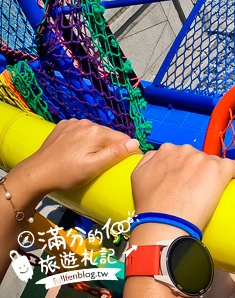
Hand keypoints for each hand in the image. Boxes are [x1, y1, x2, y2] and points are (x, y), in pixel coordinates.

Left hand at [11, 119, 139, 201]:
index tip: (128, 163)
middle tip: (103, 164)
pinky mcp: (62, 126)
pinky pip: (80, 130)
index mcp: (97, 132)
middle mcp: (86, 123)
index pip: (123, 138)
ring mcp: (73, 123)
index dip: (128, 151)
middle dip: (110, 147)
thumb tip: (135, 142)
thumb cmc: (66, 174)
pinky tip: (75, 150)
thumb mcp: (93, 167)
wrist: (35, 174)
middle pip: (108, 135)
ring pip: (94, 132)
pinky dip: (82, 138)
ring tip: (87, 158)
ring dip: (96, 142)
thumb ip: (115, 153)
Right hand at [131, 144, 234, 231]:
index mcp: (166, 150)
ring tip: (209, 193)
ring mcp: (203, 159)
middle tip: (196, 190)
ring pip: (214, 163)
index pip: (183, 154)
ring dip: (213, 175)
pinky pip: (232, 167)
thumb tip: (159, 155)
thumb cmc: (150, 206)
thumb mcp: (138, 176)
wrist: (163, 224)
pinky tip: (230, 185)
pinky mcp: (218, 169)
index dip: (186, 169)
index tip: (187, 181)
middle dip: (199, 171)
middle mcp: (185, 150)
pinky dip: (233, 175)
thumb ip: (148, 159)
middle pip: (199, 158)